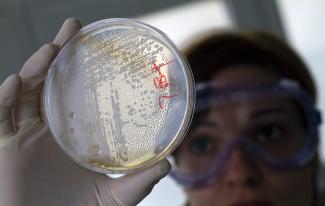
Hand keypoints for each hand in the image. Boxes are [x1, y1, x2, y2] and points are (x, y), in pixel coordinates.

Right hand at [0, 18, 170, 205]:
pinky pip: (1, 117)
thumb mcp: (115, 196)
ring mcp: (26, 136)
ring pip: (26, 93)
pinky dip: (6, 98)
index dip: (82, 68)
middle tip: (72, 28)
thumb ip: (139, 181)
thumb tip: (168, 163)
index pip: (75, 92)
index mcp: (73, 134)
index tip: (95, 45)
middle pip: (50, 83)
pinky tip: (17, 82)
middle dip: (59, 53)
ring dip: (36, 69)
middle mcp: (49, 129)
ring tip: (52, 50)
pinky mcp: (6, 147)